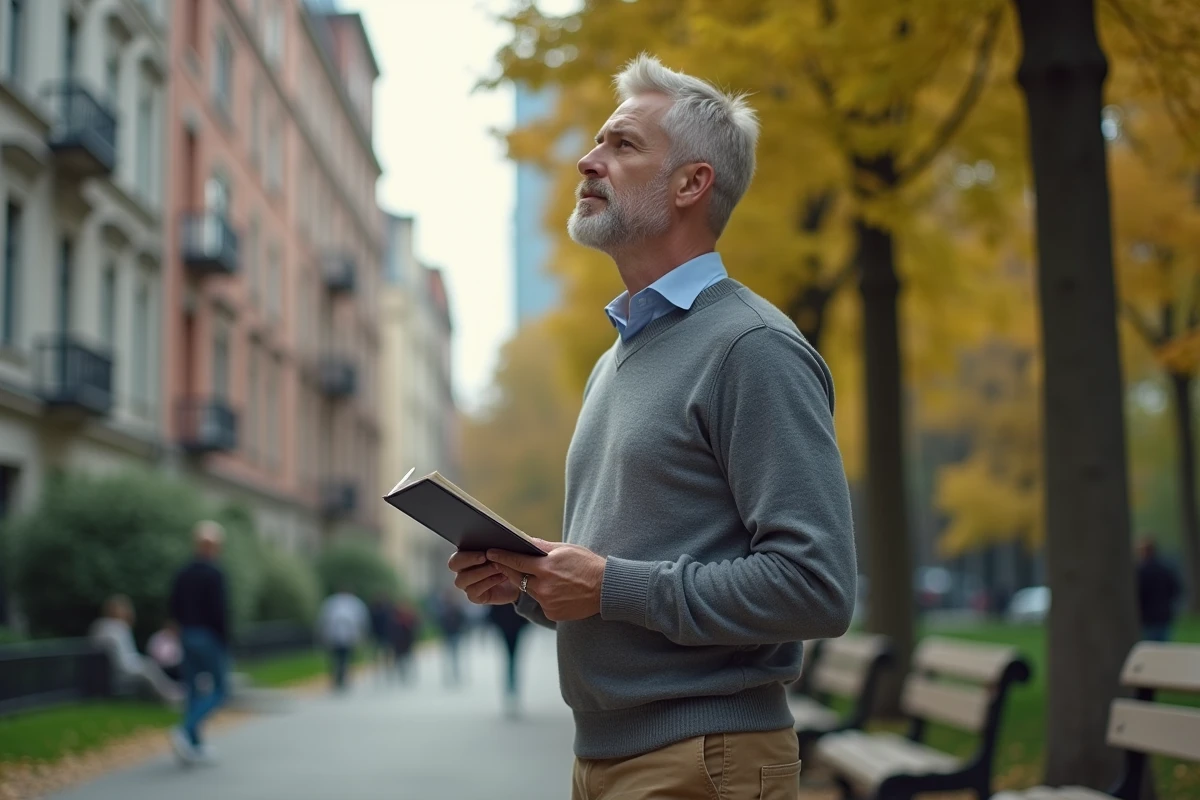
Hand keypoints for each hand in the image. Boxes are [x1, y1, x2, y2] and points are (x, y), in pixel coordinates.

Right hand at [448, 550, 519, 604]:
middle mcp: (462, 569)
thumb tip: (497, 538)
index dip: (467, 554)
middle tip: (487, 558)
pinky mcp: (475, 596)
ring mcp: (467, 583)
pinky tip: (501, 577)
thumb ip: (499, 544)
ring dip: (481, 572)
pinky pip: (473, 591)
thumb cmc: (510, 560)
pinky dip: (488, 583)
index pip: (456, 553)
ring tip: (498, 568)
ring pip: (462, 579)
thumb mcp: (507, 549)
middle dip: (470, 560)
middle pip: (453, 564)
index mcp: (465, 554)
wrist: (521, 580)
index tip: (484, 553)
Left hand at [486, 539, 605, 621]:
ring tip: (535, 575)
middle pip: (517, 578)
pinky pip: (541, 603)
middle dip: (508, 570)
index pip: (516, 561)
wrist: (606, 589)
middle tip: (499, 563)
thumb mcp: (566, 549)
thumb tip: (524, 541)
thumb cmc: (587, 565)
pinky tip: (555, 590)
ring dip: (528, 583)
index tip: (490, 553)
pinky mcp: (552, 614)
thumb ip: (542, 547)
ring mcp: (547, 602)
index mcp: (546, 568)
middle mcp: (543, 587)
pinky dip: (543, 596)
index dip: (502, 557)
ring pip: (529, 591)